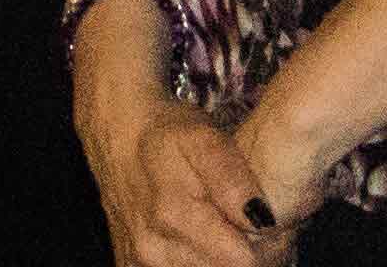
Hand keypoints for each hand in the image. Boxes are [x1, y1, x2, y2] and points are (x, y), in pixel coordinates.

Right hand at [83, 89, 280, 266]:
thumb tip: (262, 220)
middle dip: (249, 256)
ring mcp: (140, 264)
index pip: (245, 263)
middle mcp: (153, 251)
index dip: (267, 245)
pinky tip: (204, 243)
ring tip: (229, 231)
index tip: (268, 222)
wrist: (117, 134)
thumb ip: (233, 180)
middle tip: (250, 224)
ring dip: (223, 262)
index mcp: (174, 218)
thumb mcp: (205, 139)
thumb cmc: (168, 134)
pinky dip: (198, 264)